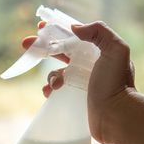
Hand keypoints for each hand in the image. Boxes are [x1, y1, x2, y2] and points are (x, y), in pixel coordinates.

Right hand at [22, 21, 135, 143]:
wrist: (117, 117)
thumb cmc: (117, 84)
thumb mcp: (115, 51)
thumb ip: (99, 32)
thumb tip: (75, 28)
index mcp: (99, 53)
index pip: (75, 37)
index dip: (58, 30)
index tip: (42, 26)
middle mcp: (90, 66)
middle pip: (62, 52)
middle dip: (43, 48)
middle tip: (26, 44)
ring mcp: (82, 83)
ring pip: (57, 72)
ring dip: (51, 75)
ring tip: (55, 84)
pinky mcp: (75, 98)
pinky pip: (57, 90)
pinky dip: (50, 88)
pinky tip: (49, 92)